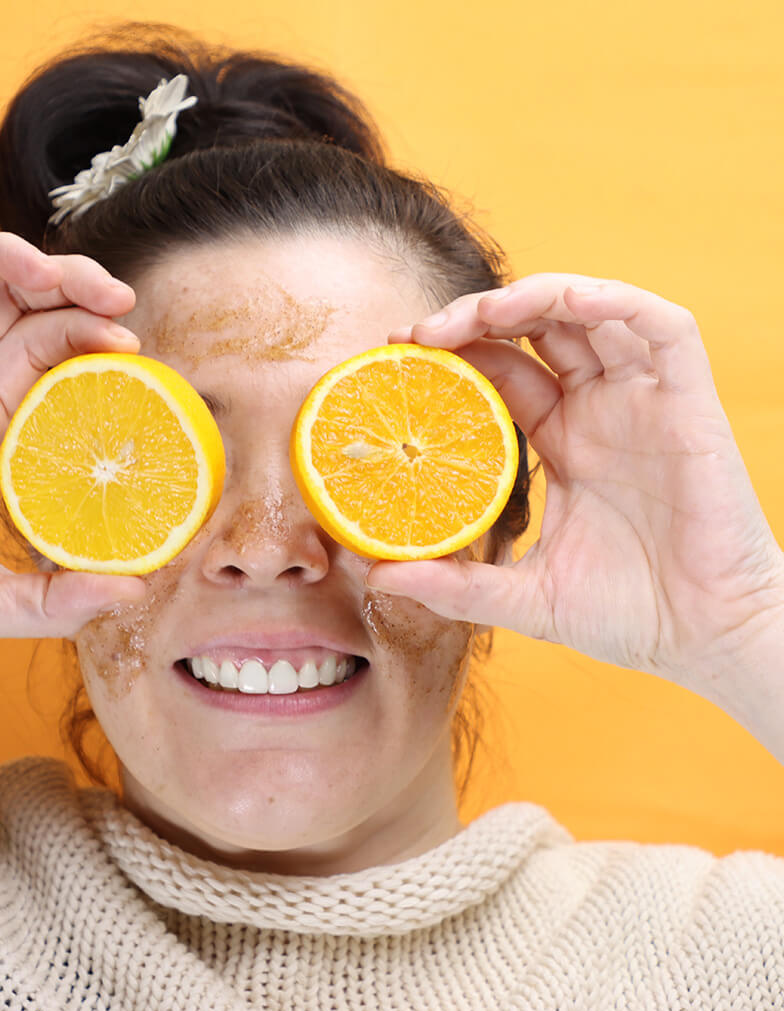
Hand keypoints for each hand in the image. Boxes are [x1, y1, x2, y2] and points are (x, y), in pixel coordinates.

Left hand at [369, 274, 783, 704]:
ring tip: (473, 314)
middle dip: (474, 318)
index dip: (453, 354)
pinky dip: (612, 302)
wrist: (707, 639)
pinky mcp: (688, 401)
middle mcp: (598, 411)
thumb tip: (377, 575)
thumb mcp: (522, 597)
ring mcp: (642, 401)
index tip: (397, 357)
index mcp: (562, 443)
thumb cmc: (626, 616)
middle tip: (415, 332)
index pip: (500, 372)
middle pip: (532, 332)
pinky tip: (561, 304)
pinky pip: (660, 327)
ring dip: (530, 298)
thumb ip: (453, 584)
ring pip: (588, 313)